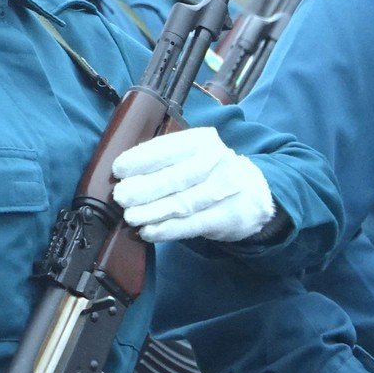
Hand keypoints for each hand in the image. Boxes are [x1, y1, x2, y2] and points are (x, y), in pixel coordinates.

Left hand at [111, 125, 275, 241]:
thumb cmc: (209, 172)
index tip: (118, 170)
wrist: (254, 193)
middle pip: (175, 178)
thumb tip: (124, 175)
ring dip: (152, 212)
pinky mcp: (229, 216)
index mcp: (201, 141)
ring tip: (130, 217)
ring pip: (182, 203)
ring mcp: (225, 190)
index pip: (168, 148)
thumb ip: (163, 160)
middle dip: (144, 188)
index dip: (141, 159)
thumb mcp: (192, 154)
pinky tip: (149, 232)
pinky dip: (168, 230)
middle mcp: (216, 162)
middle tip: (120, 197)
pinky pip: (193, 224)